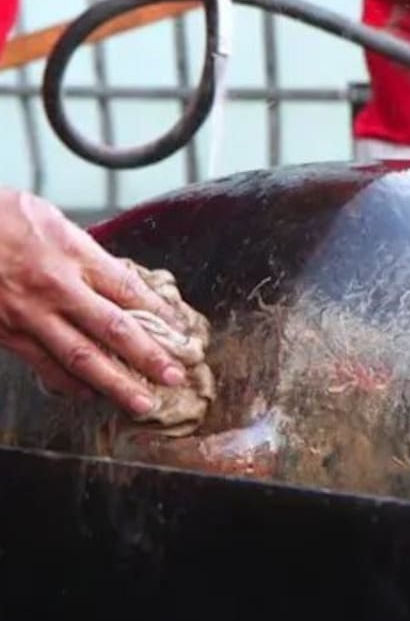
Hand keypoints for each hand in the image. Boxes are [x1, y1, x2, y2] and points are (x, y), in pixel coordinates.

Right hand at [0, 188, 187, 414]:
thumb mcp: (50, 218)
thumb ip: (85, 251)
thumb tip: (117, 277)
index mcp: (72, 253)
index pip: (129, 290)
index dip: (161, 315)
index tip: (182, 333)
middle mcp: (55, 287)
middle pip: (114, 329)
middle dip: (149, 357)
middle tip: (175, 376)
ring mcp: (29, 314)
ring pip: (81, 356)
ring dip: (115, 383)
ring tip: (142, 402)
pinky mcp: (6, 332)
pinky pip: (43, 365)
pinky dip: (69, 384)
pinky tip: (90, 394)